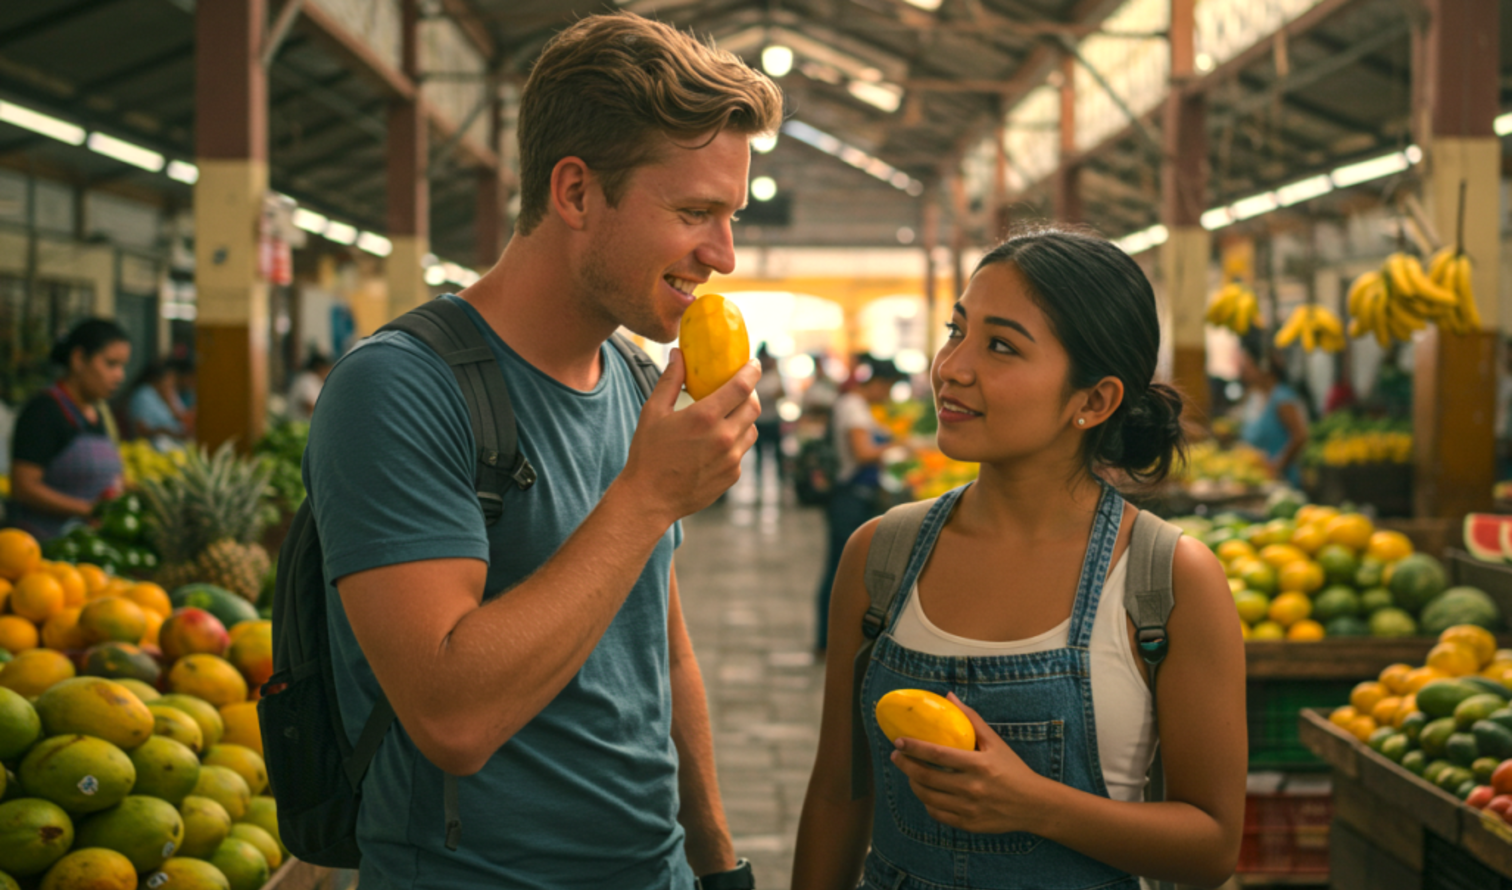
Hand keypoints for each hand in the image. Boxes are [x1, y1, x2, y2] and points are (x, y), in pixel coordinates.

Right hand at [619, 349, 760, 523]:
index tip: (754, 363)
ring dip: (744, 417)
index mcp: (705, 417)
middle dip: (751, 392)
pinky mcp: (732, 476)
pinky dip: (735, 441)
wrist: (649, 498)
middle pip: (754, 406)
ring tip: (729, 414)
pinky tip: (718, 441)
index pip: (742, 386)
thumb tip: (678, 354)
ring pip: (751, 430)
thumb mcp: (653, 412)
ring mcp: (731, 459)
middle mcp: (724, 437)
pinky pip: (742, 451)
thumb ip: (670, 380)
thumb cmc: (648, 453)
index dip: (752, 371)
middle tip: (741, 388)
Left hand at [888, 692, 1052, 834]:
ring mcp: (968, 809)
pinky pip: (937, 814)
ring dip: (913, 783)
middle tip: (896, 755)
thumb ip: (971, 720)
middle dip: (905, 765)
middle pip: (926, 777)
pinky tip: (926, 792)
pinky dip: (927, 803)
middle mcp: (971, 788)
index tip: (899, 740)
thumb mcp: (995, 742)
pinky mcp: (968, 824)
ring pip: (928, 797)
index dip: (914, 747)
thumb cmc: (1013, 770)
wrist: (1033, 805)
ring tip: (910, 772)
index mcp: (978, 765)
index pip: (937, 754)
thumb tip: (950, 697)